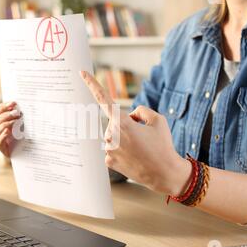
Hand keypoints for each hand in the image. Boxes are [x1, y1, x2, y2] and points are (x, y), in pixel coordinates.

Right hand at [0, 101, 20, 157]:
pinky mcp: (1, 147)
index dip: (3, 106)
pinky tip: (8, 132)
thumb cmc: (20, 135)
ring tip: (16, 122)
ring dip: (5, 125)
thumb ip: (19, 116)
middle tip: (16, 113)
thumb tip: (21, 108)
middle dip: (6, 115)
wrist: (22, 150)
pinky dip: (3, 136)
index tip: (13, 103)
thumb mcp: (20, 123)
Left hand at [80, 71, 190, 195]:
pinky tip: (133, 157)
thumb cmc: (163, 145)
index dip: (92, 84)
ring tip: (140, 149)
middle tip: (143, 138)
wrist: (165, 173)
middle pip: (115, 122)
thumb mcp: (158, 120)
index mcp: (122, 122)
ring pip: (113, 136)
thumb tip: (128, 116)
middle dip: (126, 125)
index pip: (104, 99)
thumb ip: (140, 110)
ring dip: (124, 139)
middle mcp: (112, 135)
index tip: (81, 72)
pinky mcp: (108, 161)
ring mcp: (108, 149)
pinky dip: (121, 151)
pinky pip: (112, 149)